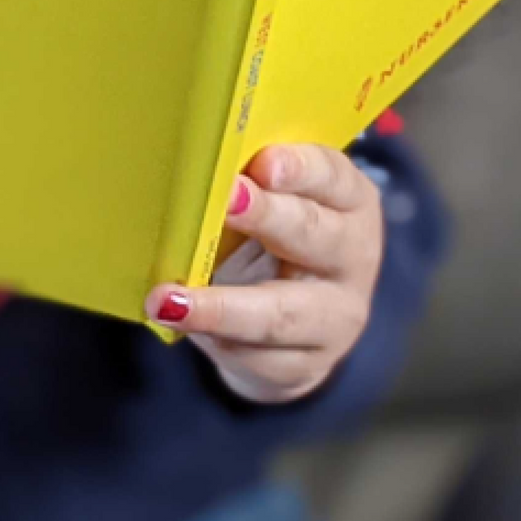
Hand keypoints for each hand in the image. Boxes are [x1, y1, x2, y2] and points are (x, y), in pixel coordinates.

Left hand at [145, 144, 383, 404]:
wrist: (297, 318)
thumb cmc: (276, 232)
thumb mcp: (277, 198)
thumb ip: (251, 176)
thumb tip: (197, 155)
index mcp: (349, 201)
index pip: (332, 177)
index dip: (298, 169)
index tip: (262, 163)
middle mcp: (352, 258)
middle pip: (312, 236)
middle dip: (267, 217)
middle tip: (226, 202)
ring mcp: (335, 318)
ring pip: (281, 314)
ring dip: (221, 307)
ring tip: (168, 300)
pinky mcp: (306, 365)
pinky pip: (258, 357)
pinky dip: (215, 340)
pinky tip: (179, 325)